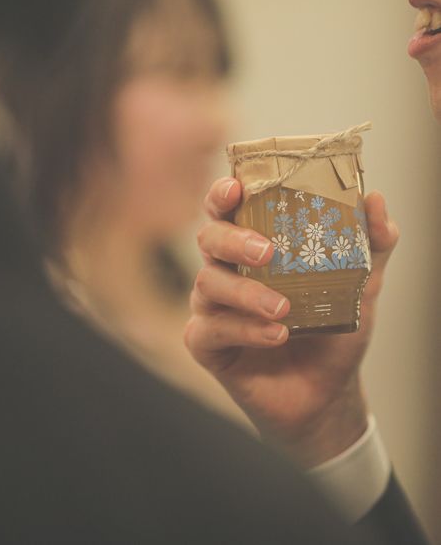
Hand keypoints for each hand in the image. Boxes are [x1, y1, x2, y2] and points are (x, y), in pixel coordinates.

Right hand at [185, 178, 399, 467]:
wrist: (324, 393)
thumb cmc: (331, 332)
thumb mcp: (359, 285)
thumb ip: (370, 244)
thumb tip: (376, 200)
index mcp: (251, 249)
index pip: (227, 211)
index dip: (222, 194)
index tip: (236, 189)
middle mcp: (225, 272)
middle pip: (208, 239)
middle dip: (232, 240)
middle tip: (266, 253)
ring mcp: (211, 308)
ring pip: (207, 284)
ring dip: (245, 294)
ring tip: (283, 309)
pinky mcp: (206, 343)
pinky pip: (210, 329)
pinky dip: (244, 330)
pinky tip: (275, 335)